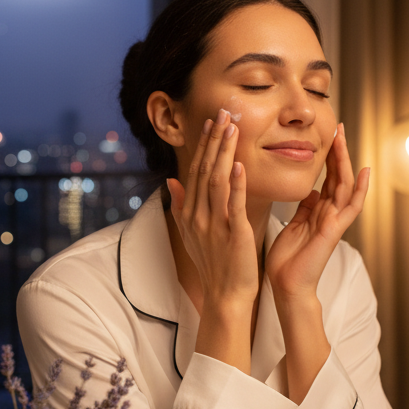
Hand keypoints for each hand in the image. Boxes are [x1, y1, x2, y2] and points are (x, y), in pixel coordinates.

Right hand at [166, 109, 258, 308]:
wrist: (225, 294)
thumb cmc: (213, 264)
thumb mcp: (191, 232)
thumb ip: (181, 205)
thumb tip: (171, 180)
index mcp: (190, 213)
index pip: (196, 171)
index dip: (203, 146)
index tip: (211, 122)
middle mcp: (198, 215)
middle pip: (204, 170)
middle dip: (213, 141)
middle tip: (222, 113)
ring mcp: (213, 224)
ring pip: (216, 181)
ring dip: (223, 153)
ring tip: (231, 129)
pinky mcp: (232, 234)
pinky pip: (232, 205)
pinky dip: (234, 184)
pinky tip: (238, 164)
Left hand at [265, 123, 368, 300]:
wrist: (288, 286)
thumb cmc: (288, 261)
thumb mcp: (293, 226)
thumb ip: (304, 209)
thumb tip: (311, 192)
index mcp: (318, 212)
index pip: (327, 179)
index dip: (328, 157)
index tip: (327, 136)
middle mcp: (330, 214)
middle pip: (338, 176)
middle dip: (338, 152)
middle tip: (338, 126)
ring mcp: (335, 221)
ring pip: (345, 185)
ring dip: (345, 160)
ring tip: (343, 137)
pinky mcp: (334, 230)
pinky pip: (351, 206)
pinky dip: (360, 189)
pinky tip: (364, 170)